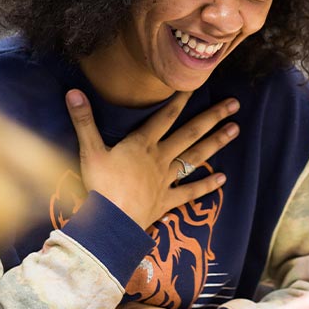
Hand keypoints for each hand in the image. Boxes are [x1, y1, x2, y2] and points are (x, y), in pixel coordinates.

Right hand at [65, 89, 238, 228]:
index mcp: (142, 144)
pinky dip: (207, 185)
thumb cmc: (100, 186)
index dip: (180, 99)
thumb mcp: (89, 150)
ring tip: (235, 129)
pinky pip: (190, 192)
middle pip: (190, 133)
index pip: (165, 116)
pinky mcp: (167, 201)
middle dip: (212, 117)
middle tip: (234, 104)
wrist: (111, 224)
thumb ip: (83, 120)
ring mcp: (166, 180)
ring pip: (195, 157)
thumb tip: (72, 92)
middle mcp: (159, 158)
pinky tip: (223, 178)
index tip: (196, 84)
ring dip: (216, 142)